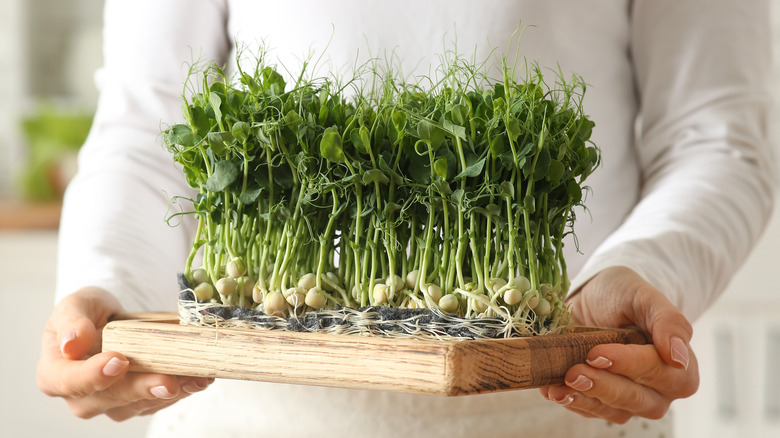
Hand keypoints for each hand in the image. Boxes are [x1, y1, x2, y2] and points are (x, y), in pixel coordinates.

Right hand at [37, 287, 212, 420]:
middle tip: (168, 381)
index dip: (93, 376)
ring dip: (171, 391)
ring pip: (141, 404)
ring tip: (195, 376)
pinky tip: (200, 377)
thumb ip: (72, 320)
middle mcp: (82, 397)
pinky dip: (183, 388)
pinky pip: (160, 401)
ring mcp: (112, 403)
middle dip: (142, 389)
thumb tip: (73, 342)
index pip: (70, 381)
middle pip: (110, 398)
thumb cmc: (88, 312)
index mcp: (56, 375)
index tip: (118, 361)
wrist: (111, 319)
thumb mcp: (77, 304)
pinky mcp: (140, 402)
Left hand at [539, 266, 698, 423]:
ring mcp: (630, 399)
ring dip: (586, 399)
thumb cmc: (623, 294)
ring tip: (561, 384)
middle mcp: (659, 389)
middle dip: (604, 386)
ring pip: (614, 411)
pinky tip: (553, 390)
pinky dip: (571, 401)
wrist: (592, 299)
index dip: (631, 365)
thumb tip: (679, 357)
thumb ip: (668, 320)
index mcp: (679, 365)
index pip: (664, 375)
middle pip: (638, 400)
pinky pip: (590, 411)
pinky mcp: (602, 402)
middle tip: (575, 371)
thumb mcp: (643, 296)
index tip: (599, 353)